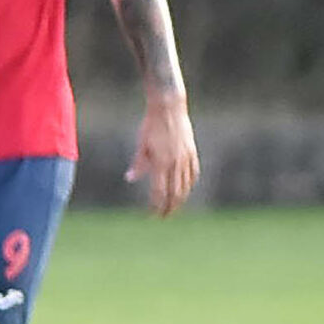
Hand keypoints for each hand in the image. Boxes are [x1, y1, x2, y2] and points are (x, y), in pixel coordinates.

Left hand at [127, 92, 197, 215]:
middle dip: (169, 207)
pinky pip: (193, 173)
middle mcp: (176, 162)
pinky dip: (189, 184)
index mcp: (162, 162)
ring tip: (174, 207)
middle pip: (174, 193)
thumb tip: (130, 178)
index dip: (156, 206)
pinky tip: (186, 189)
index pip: (159, 192)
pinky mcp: (191, 151)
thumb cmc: (151, 125)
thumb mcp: (141, 144)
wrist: (169, 107)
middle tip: (163, 217)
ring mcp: (186, 157)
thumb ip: (138, 163)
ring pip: (185, 185)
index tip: (152, 215)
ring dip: (180, 199)